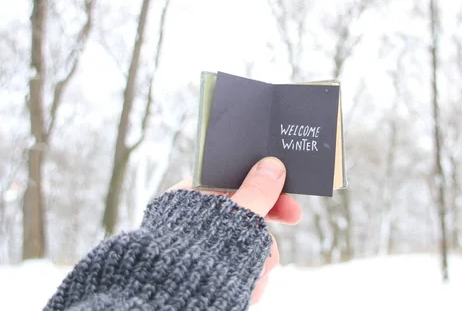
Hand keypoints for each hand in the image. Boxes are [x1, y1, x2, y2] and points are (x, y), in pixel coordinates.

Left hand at [169, 157, 300, 304]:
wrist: (170, 301)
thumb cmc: (195, 254)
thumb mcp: (234, 216)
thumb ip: (257, 191)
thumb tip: (272, 165)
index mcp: (193, 198)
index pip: (236, 185)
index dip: (267, 192)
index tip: (291, 208)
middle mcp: (197, 223)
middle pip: (247, 219)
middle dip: (264, 237)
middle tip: (282, 238)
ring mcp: (205, 250)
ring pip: (249, 248)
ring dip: (259, 262)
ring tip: (252, 275)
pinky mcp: (212, 273)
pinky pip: (242, 270)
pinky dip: (249, 279)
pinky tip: (246, 288)